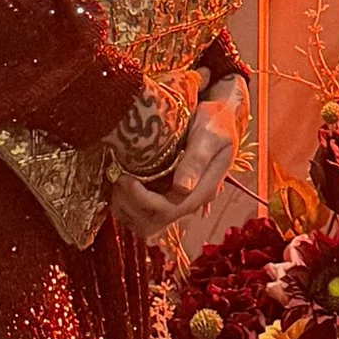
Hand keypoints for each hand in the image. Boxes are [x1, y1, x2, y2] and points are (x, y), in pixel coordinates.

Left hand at [111, 73, 250, 238]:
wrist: (219, 116)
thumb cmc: (216, 121)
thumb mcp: (211, 135)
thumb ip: (198, 160)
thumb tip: (182, 187)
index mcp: (204, 189)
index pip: (171, 209)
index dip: (143, 200)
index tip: (126, 178)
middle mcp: (190, 199)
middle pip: (155, 222)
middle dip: (132, 206)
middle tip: (120, 178)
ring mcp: (178, 198)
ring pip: (146, 222)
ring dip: (127, 207)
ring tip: (119, 178)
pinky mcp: (167, 193)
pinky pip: (142, 212)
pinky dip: (127, 202)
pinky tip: (123, 180)